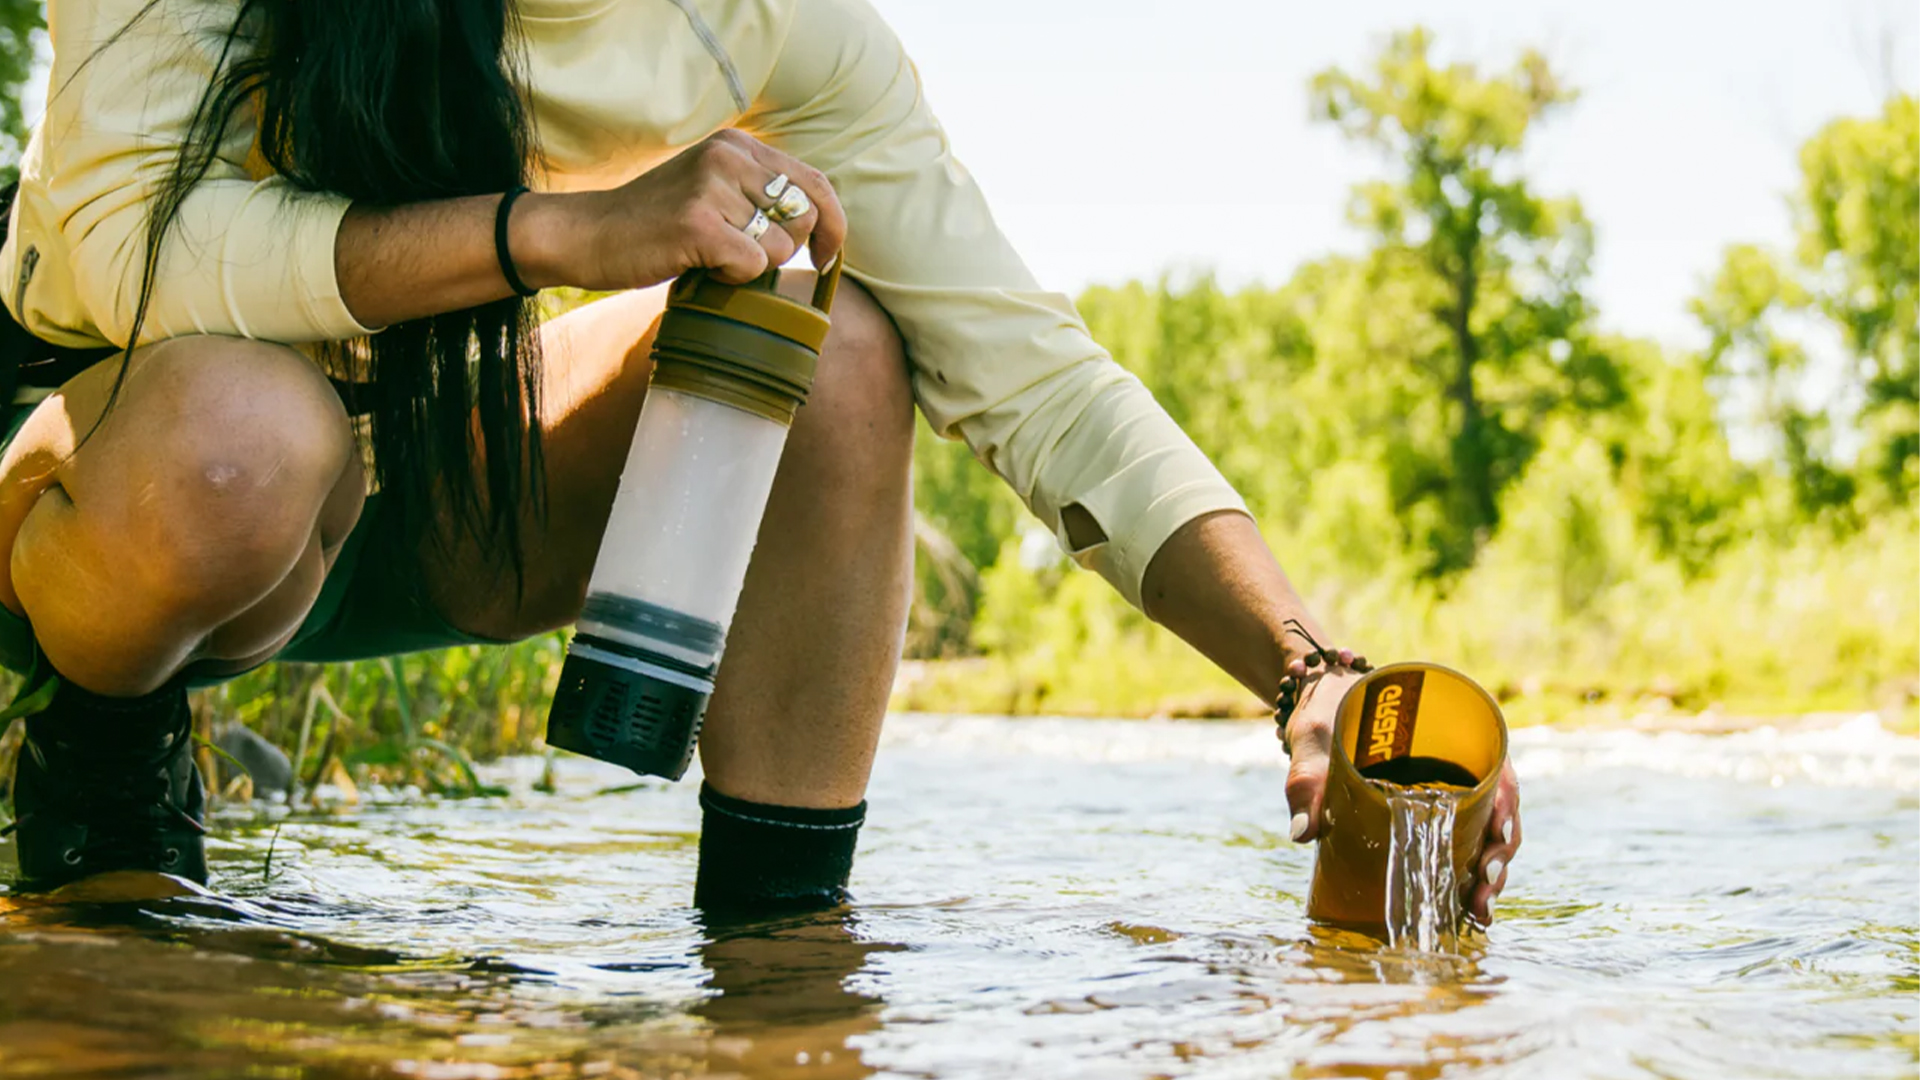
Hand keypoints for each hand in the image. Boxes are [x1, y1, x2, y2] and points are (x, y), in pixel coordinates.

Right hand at [519, 129, 847, 290]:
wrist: (588, 235)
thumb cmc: (656, 224)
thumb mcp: (712, 189)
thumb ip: (759, 194)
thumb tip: (823, 226)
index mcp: (738, 144)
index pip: (815, 183)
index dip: (833, 224)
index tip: (827, 256)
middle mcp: (729, 156)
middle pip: (805, 218)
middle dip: (787, 250)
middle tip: (742, 254)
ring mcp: (711, 187)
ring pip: (780, 247)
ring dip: (752, 265)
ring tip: (710, 255)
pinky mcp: (697, 223)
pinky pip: (752, 265)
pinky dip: (732, 277)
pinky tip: (701, 265)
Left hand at [1278, 655, 1522, 925]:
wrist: (1319, 706)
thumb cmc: (1325, 714)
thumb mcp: (1314, 739)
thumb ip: (1307, 780)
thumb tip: (1302, 834)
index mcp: (1447, 735)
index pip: (1496, 771)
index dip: (1506, 807)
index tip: (1498, 836)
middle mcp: (1459, 764)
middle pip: (1498, 812)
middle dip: (1498, 856)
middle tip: (1482, 891)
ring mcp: (1448, 790)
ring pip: (1485, 834)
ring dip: (1489, 874)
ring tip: (1479, 910)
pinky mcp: (1430, 812)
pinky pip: (1462, 842)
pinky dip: (1468, 874)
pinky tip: (1468, 909)